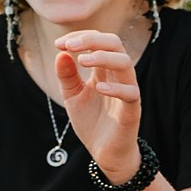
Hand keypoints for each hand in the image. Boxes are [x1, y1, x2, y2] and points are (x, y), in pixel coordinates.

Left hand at [55, 28, 142, 181]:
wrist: (104, 152)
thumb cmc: (91, 122)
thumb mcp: (72, 96)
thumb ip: (67, 76)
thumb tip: (60, 54)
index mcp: (104, 70)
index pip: (98, 41)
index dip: (79, 38)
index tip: (59, 44)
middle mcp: (117, 76)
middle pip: (114, 44)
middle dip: (92, 39)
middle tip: (70, 46)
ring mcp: (127, 91)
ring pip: (125, 63)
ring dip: (103, 57)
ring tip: (82, 61)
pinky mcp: (132, 110)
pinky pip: (130, 93)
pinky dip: (115, 88)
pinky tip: (98, 88)